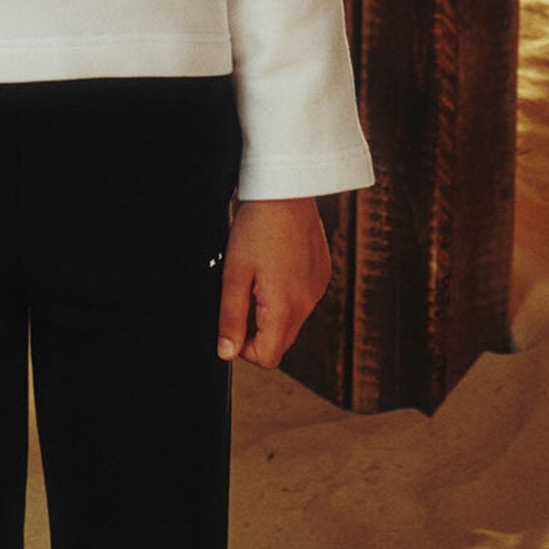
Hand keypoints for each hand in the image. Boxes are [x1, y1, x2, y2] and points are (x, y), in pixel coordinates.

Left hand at [216, 197, 330, 367]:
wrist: (286, 191)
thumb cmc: (258, 227)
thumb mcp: (233, 274)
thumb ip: (230, 318)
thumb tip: (227, 352)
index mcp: (285, 308)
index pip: (268, 357)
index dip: (244, 348)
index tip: (232, 323)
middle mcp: (308, 304)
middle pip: (281, 341)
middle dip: (257, 329)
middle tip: (241, 294)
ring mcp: (317, 289)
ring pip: (291, 320)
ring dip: (271, 310)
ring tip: (258, 275)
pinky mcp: (321, 276)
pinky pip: (302, 299)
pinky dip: (286, 293)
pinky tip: (274, 266)